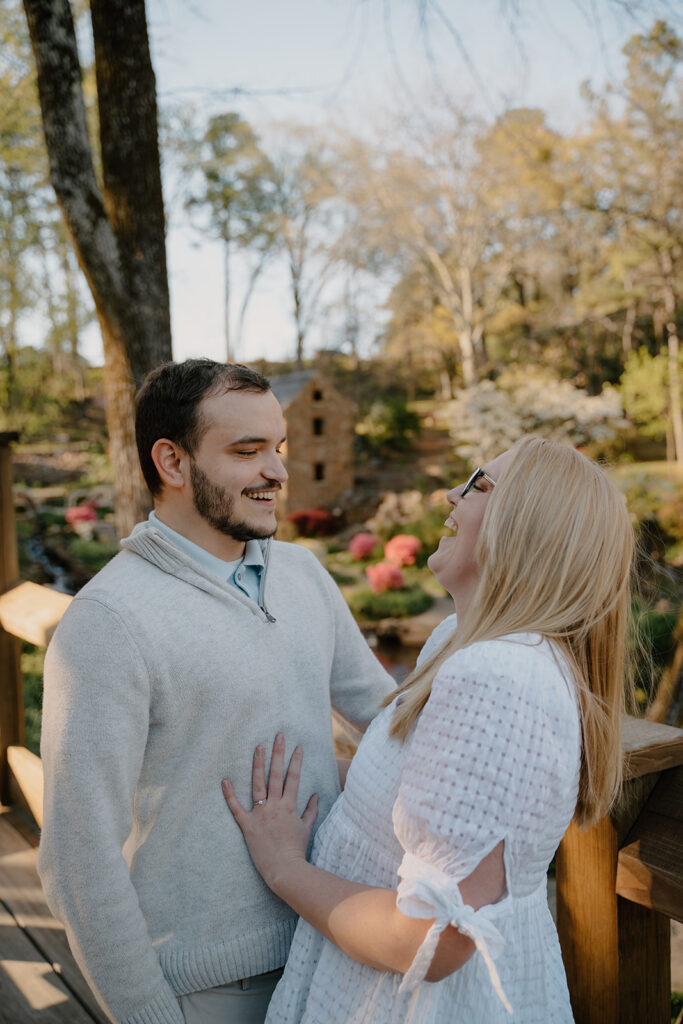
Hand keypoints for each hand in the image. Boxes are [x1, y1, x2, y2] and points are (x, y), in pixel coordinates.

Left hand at [222, 734, 318, 890]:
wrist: (285, 870)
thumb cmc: (296, 850)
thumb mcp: (306, 828)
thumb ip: (311, 810)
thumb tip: (316, 795)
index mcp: (289, 806)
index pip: (294, 778)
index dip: (296, 762)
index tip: (297, 746)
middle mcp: (274, 806)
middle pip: (276, 775)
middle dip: (278, 754)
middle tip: (278, 736)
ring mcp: (260, 815)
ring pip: (258, 785)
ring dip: (257, 765)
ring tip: (258, 747)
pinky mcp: (247, 825)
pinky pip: (236, 808)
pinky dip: (229, 794)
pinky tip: (225, 779)